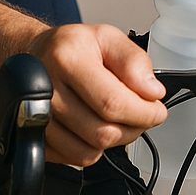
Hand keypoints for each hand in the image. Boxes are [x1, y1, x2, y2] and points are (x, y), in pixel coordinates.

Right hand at [26, 24, 166, 166]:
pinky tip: (96, 123)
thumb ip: (134, 61)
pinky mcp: (37, 137)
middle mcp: (47, 90)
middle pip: (103, 132)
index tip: (157, 110)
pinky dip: (94, 147)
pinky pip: (76, 158)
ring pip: (91, 151)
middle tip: (142, 113)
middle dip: (133, 127)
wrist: (39, 54)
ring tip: (118, 117)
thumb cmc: (73, 46)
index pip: (112, 102)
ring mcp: (39, 117)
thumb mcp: (108, 37)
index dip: (142, 112)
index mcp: (67, 59)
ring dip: (115, 140)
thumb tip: (152, 92)